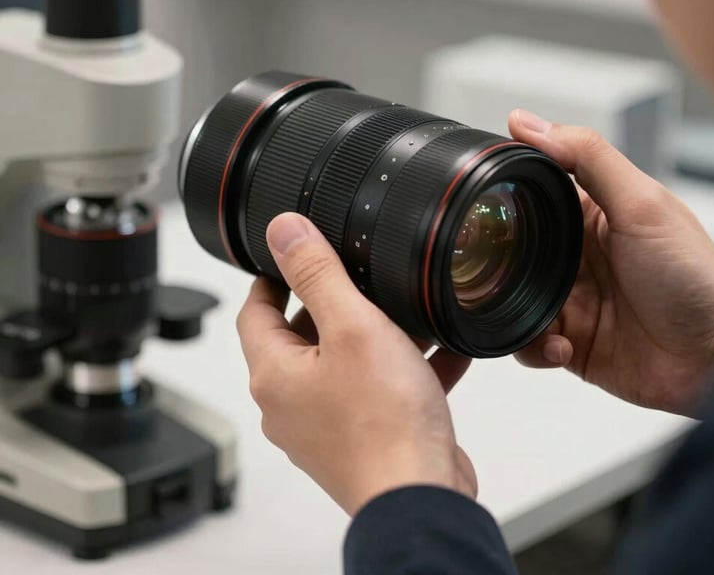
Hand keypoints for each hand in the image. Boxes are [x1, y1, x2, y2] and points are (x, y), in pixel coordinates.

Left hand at [236, 213, 476, 515]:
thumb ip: (317, 274)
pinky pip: (379, 390)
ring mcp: (327, 424)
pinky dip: (405, 367)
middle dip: (330, 302)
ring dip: (374, 334)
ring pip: (345, 362)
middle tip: (357, 275)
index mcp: (276, 374)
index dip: (270, 277)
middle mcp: (293, 403)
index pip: (255, 311)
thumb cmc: (384, 425)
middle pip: (300, 337)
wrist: (421, 498)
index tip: (289, 255)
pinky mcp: (364, 438)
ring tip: (406, 309)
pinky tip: (443, 350)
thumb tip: (282, 232)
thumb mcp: (352, 327)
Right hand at [508, 110, 713, 415]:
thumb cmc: (698, 278)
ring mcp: (573, 301)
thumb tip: (528, 122)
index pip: (531, 195)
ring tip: (542, 319)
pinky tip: (562, 347)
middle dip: (499, 264)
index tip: (480, 202)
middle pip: (513, 252)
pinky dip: (534, 349)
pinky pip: (530, 344)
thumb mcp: (641, 205)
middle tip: (498, 273)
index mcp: (590, 216)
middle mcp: (577, 257)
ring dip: (514, 312)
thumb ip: (587, 158)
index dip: (503, 197)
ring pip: (512, 299)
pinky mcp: (572, 344)